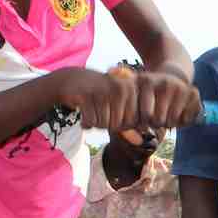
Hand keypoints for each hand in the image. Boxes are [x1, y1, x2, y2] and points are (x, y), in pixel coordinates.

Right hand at [64, 67, 201, 130]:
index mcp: (133, 90)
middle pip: (119, 124)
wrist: (74, 80)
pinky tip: (85, 110)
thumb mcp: (120, 106)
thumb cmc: (101, 97)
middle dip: (108, 124)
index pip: (133, 122)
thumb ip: (133, 120)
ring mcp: (104, 90)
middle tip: (101, 110)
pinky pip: (91, 121)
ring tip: (94, 108)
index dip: (122, 124)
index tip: (114, 112)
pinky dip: (86, 122)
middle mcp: (121, 88)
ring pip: (104, 124)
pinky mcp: (86, 95)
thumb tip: (144, 137)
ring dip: (97, 122)